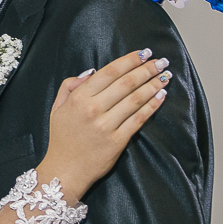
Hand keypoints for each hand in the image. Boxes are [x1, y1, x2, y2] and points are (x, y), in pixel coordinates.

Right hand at [40, 50, 169, 196]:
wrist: (65, 170)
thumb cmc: (62, 139)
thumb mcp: (57, 108)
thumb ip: (70, 86)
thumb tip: (91, 72)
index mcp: (79, 98)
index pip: (109, 72)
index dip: (129, 60)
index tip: (143, 53)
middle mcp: (93, 109)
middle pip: (126, 83)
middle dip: (146, 69)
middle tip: (160, 61)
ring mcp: (106, 126)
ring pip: (135, 99)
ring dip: (153, 85)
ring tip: (165, 75)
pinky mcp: (118, 141)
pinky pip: (138, 119)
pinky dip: (152, 106)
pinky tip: (161, 96)